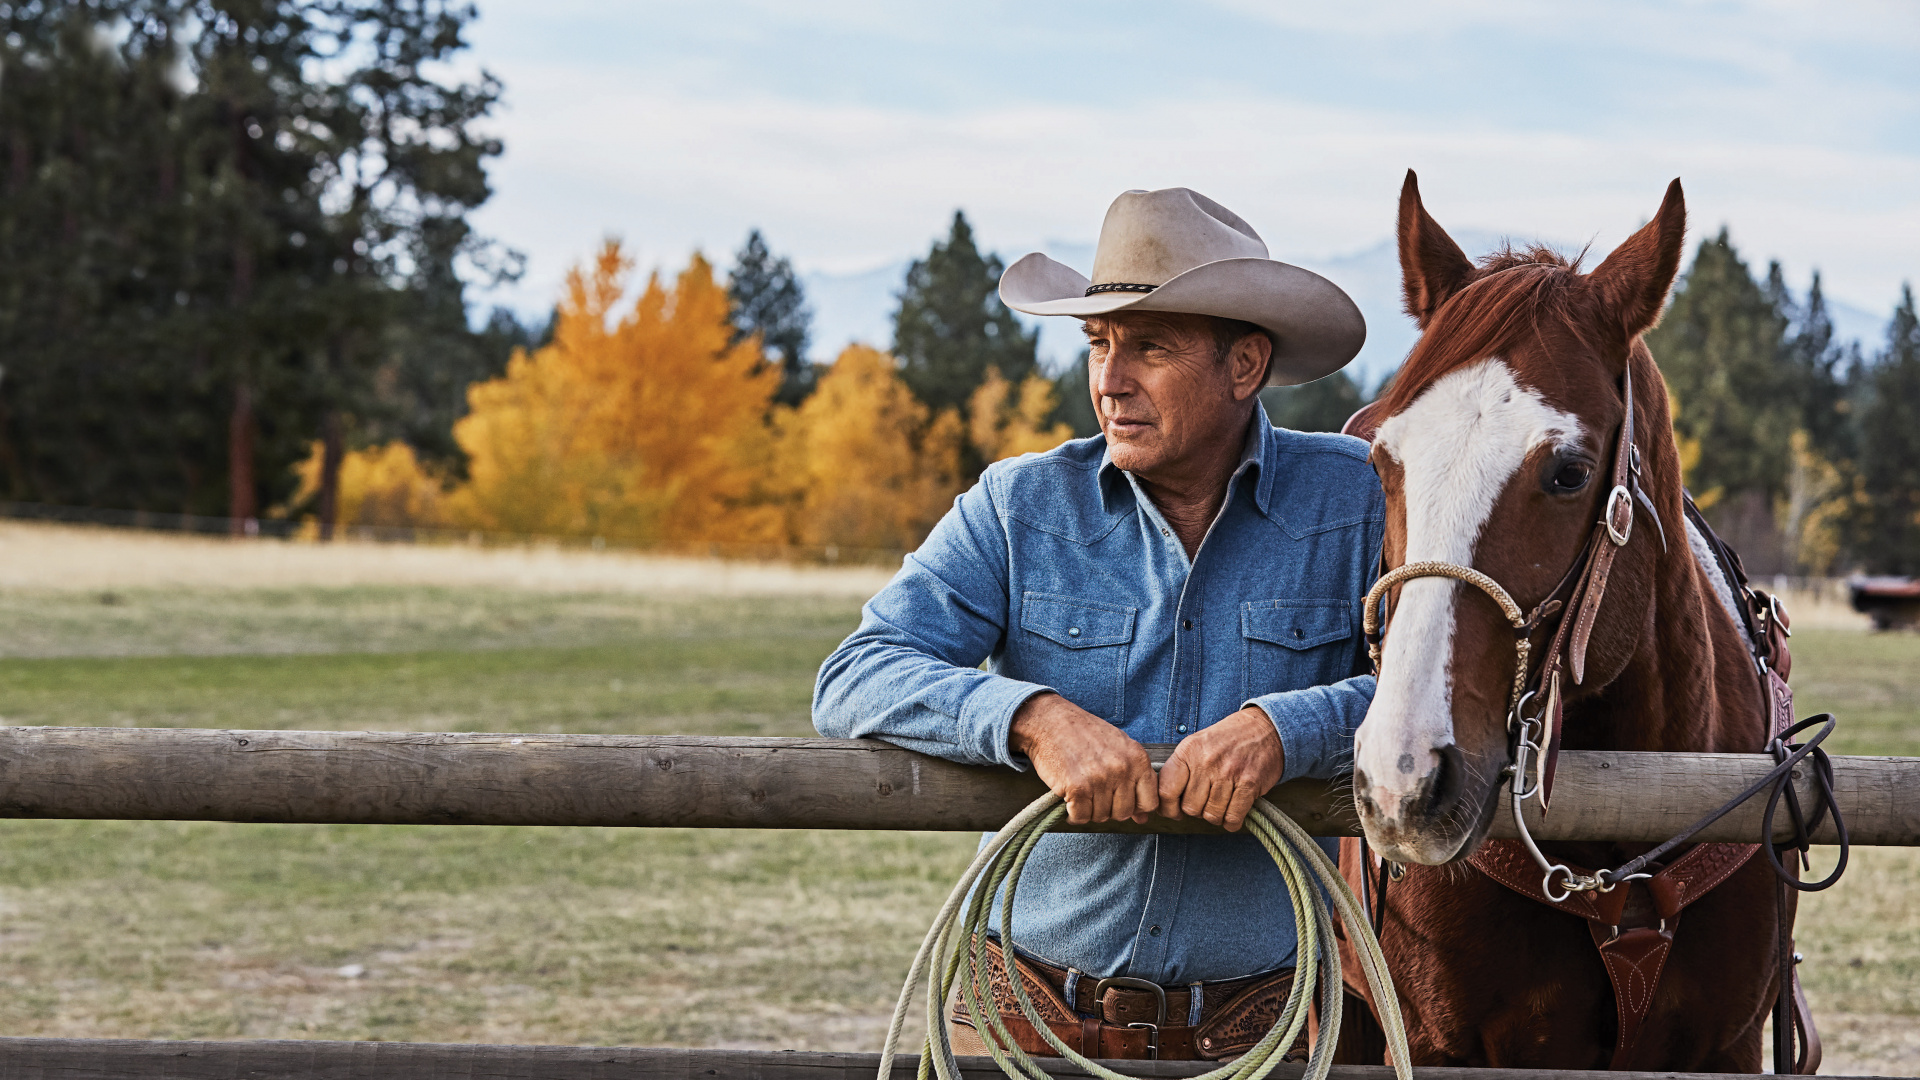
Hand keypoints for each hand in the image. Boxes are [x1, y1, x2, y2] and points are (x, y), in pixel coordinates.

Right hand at [1009, 693, 1157, 825]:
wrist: (1049, 722)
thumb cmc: (1084, 733)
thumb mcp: (1119, 748)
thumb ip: (1136, 780)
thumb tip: (1143, 818)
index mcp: (1138, 758)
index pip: (1150, 802)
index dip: (1135, 807)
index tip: (1120, 799)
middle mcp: (1122, 769)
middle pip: (1123, 813)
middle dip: (1108, 809)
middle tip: (1094, 793)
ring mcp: (1100, 779)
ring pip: (1101, 816)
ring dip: (1089, 809)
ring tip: (1081, 790)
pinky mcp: (1077, 788)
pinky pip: (1080, 817)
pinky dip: (1073, 813)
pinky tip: (1069, 799)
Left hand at [1157, 706, 1284, 831]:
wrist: (1265, 729)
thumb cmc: (1228, 739)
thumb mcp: (1198, 744)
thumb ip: (1181, 769)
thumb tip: (1165, 801)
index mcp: (1189, 750)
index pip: (1166, 790)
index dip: (1168, 808)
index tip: (1174, 812)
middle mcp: (1207, 761)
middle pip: (1190, 807)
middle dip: (1196, 811)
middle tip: (1205, 802)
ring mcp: (1229, 772)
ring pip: (1211, 815)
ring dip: (1215, 815)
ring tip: (1220, 804)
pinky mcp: (1249, 783)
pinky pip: (1233, 816)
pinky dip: (1232, 821)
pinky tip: (1232, 813)